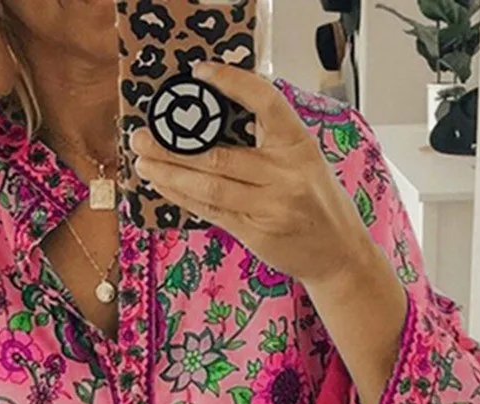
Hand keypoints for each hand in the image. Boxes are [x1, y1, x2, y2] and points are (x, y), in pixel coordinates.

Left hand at [130, 62, 380, 287]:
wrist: (338, 253)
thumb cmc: (317, 202)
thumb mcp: (304, 162)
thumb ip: (270, 143)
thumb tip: (214, 125)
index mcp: (299, 145)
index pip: (265, 102)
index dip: (232, 83)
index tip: (200, 73)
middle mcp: (284, 173)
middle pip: (218, 154)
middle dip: (173, 146)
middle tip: (141, 136)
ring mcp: (269, 205)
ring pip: (208, 186)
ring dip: (170, 174)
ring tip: (143, 163)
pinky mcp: (255, 231)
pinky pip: (211, 210)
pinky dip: (183, 197)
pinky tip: (163, 186)